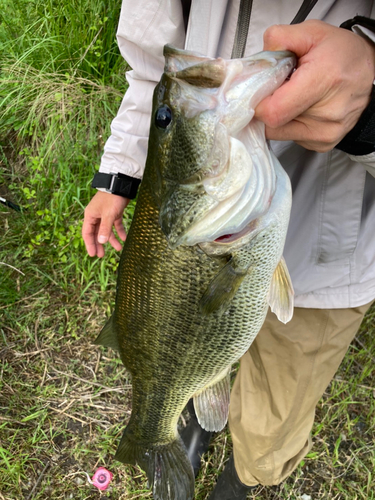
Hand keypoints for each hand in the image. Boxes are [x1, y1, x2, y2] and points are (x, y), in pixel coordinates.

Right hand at [82, 191, 128, 257]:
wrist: (121, 184)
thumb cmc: (112, 198)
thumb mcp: (108, 215)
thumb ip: (105, 229)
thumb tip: (101, 242)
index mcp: (90, 215)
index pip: (87, 233)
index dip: (90, 244)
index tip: (93, 254)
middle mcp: (96, 215)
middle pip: (96, 233)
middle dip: (100, 244)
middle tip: (102, 256)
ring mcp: (105, 214)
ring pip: (107, 230)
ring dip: (112, 239)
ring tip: (118, 249)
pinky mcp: (114, 212)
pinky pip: (115, 224)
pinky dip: (119, 231)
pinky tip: (124, 238)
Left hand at [254, 20, 374, 151]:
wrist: (370, 73)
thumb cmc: (343, 55)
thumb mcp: (313, 32)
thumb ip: (280, 39)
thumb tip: (258, 59)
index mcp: (323, 81)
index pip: (273, 112)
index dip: (258, 103)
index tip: (259, 91)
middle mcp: (327, 114)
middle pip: (273, 123)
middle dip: (267, 106)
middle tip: (279, 89)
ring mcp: (325, 133)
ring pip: (279, 133)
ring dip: (278, 116)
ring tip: (294, 96)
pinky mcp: (322, 144)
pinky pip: (291, 138)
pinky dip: (289, 124)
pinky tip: (302, 108)